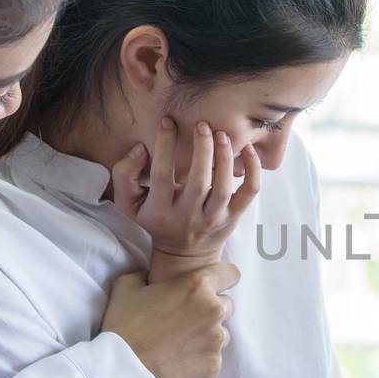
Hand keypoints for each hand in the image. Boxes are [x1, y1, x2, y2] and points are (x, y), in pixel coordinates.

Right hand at [102, 265, 238, 377]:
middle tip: (186, 320)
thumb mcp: (127, 287)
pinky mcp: (213, 366)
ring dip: (207, 336)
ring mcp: (216, 340)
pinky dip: (200, 360)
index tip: (214, 286)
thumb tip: (150, 277)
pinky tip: (178, 362)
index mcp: (197, 286)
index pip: (230, 273)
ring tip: (180, 344)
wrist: (121, 372)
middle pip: (226, 305)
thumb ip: (146, 276)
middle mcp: (213, 311)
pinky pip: (213, 359)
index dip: (222, 278)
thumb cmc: (123, 327)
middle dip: (211, 310)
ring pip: (222, 334)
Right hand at [109, 116, 261, 272]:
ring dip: (224, 158)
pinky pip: (248, 194)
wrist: (184, 256)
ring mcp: (213, 219)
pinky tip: (248, 150)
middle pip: (198, 182)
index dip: (165, 145)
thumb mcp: (129, 204)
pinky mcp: (232, 218)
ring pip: (222, 188)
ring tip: (221, 134)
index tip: (168, 121)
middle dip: (201, 150)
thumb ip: (125, 174)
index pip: (162, 175)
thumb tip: (140, 148)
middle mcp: (187, 216)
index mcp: (160, 210)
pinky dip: (253, 172)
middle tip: (202, 125)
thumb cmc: (156, 220)